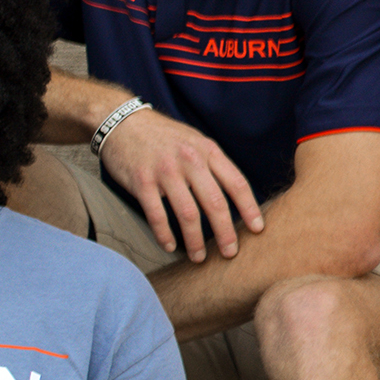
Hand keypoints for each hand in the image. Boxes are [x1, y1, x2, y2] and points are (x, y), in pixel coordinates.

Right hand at [99, 110, 264, 261]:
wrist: (123, 122)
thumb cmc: (161, 136)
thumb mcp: (194, 141)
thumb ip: (212, 163)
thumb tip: (231, 194)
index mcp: (207, 151)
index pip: (236, 183)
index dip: (249, 208)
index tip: (257, 229)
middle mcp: (189, 161)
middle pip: (215, 203)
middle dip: (225, 232)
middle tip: (230, 253)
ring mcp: (165, 171)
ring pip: (187, 213)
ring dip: (195, 240)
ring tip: (199, 257)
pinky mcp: (141, 181)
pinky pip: (156, 214)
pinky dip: (164, 234)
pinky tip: (169, 245)